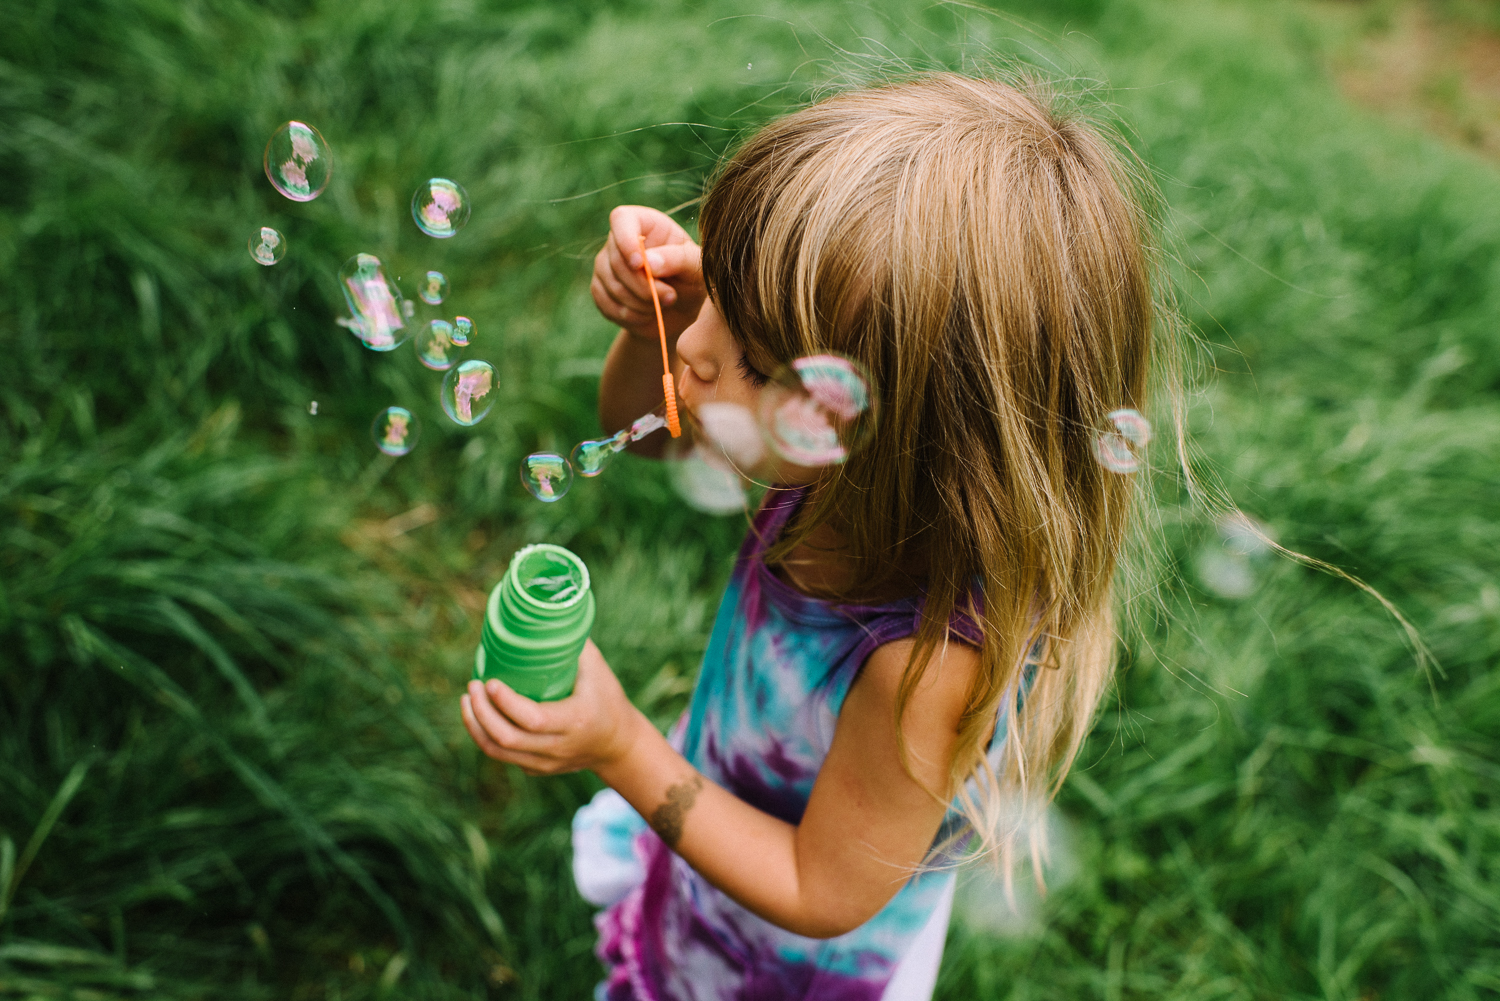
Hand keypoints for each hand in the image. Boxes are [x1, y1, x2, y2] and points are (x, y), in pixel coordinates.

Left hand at [461, 640, 646, 776]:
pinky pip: (502, 756)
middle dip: (481, 712)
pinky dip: (484, 735)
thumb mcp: (597, 668)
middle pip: (507, 739)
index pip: (533, 719)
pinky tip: (479, 714)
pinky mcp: (536, 769)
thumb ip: (571, 643)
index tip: (489, 680)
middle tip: (473, 686)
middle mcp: (558, 747)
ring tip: (467, 699)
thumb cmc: (606, 698)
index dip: (506, 702)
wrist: (618, 744)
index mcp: (575, 721)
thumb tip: (544, 610)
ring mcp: (546, 762)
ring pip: (498, 752)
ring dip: (475, 725)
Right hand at [591, 205, 705, 341]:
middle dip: (643, 285)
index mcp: (644, 223)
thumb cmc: (691, 278)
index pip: (621, 219)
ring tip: (662, 306)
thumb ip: (676, 259)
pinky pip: (605, 303)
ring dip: (639, 302)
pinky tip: (647, 315)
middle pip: (616, 259)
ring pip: (611, 284)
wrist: (682, 309)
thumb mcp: (694, 266)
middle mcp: (618, 240)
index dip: (626, 240)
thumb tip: (647, 262)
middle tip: (670, 297)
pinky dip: (629, 315)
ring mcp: (605, 264)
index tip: (639, 263)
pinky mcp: (600, 290)